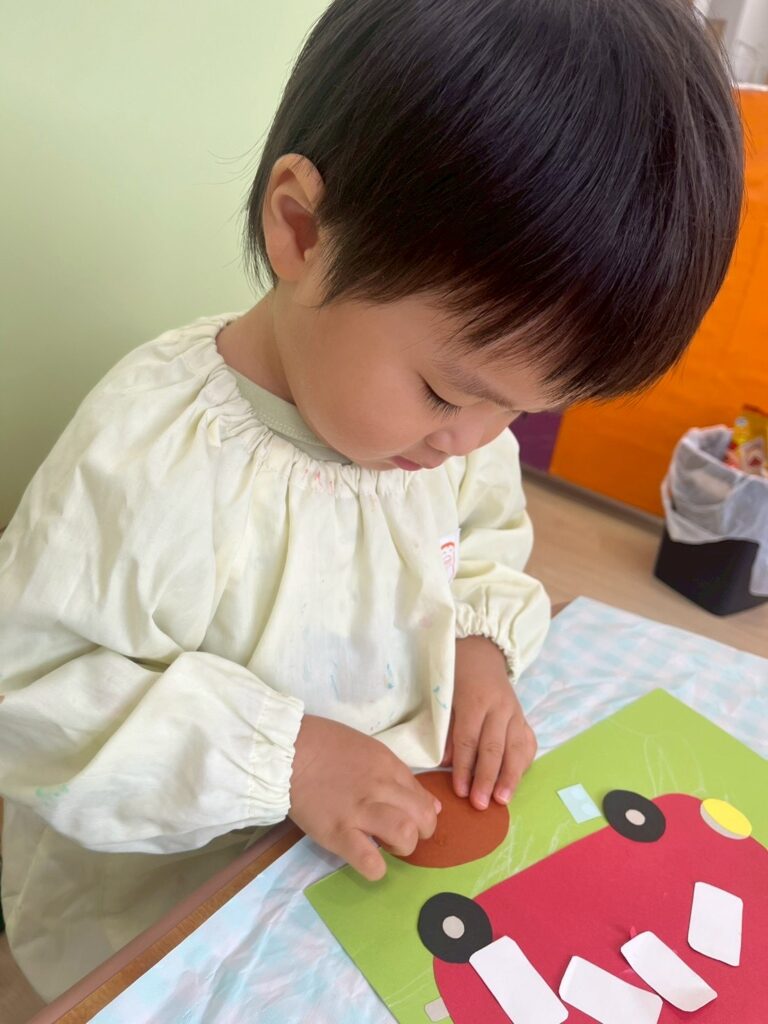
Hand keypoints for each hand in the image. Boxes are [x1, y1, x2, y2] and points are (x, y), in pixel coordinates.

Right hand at [289, 714, 439, 880]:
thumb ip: (401, 777)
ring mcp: (359, 811)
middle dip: (420, 833)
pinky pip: (369, 860)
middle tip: (400, 834)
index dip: (422, 815)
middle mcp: (380, 788)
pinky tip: (370, 862)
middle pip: (423, 819)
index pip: (424, 798)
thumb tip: (432, 806)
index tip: (408, 819)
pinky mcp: (337, 833)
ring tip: (386, 845)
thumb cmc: (326, 747)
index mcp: (389, 766)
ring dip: (402, 847)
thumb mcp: (371, 751)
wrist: (287, 749)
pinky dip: (375, 868)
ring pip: (405, 836)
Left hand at [443, 636, 536, 809]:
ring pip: (516, 749)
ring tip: (503, 800)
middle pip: (494, 748)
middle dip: (487, 779)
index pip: (470, 740)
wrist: (483, 651)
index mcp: (476, 700)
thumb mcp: (446, 696)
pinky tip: (517, 781)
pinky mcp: (524, 717)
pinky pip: (527, 744)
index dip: (465, 768)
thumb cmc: (458, 675)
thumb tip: (447, 763)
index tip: (461, 791)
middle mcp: (500, 708)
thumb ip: (448, 730)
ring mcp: (516, 712)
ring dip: (510, 777)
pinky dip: (523, 764)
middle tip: (481, 804)